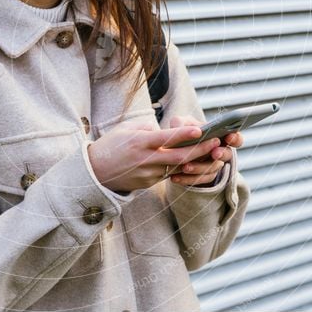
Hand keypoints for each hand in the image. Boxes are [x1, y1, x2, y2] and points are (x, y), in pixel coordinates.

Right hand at [87, 118, 234, 192]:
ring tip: (212, 151)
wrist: (94, 173)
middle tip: (216, 142)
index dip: (183, 135)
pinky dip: (184, 168)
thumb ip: (148, 128)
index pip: (165, 139)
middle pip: (178, 157)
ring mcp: (148, 174)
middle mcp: (145, 160)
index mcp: (138, 143)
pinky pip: (170, 174)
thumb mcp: (126, 129)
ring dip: (197, 161)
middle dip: (200, 150)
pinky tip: (197, 161)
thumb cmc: (110, 145)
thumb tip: (167, 131)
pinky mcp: (150, 183)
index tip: (200, 130)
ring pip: (178, 168)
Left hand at [165, 115, 242, 185]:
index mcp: (219, 136)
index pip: (235, 138)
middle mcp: (219, 151)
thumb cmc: (179, 130)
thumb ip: (183, 123)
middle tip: (215, 153)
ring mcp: (212, 166)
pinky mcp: (202, 177)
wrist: (168, 148)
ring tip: (186, 167)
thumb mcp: (179, 123)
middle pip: (227, 155)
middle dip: (222, 154)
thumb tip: (194, 131)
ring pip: (212, 169)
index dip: (235, 138)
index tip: (229, 137)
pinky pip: (199, 181)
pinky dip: (187, 179)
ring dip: (200, 168)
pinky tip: (175, 178)